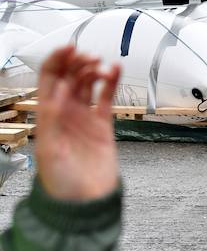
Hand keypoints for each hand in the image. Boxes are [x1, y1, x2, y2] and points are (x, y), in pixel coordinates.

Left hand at [35, 46, 120, 200]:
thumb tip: (57, 87)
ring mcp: (84, 116)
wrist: (85, 203)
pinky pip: (106, 96)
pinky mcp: (103, 123)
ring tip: (102, 66)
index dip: (57, 61)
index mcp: (48, 116)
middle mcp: (65, 113)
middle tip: (90, 58)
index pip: (49, 80)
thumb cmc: (61, 182)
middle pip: (70, 77)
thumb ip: (52, 117)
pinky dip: (112, 81)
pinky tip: (115, 70)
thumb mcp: (49, 149)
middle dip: (78, 62)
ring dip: (94, 69)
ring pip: (88, 83)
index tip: (70, 48)